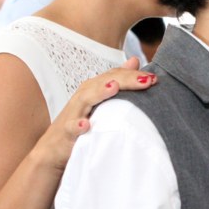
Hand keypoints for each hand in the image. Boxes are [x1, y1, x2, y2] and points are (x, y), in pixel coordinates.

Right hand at [34, 57, 155, 171]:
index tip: (155, 78)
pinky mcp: (66, 132)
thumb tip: (134, 60)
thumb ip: (117, 80)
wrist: (54, 149)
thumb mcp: (101, 100)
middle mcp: (84, 96)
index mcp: (95, 88)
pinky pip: (71, 127)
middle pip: (105, 82)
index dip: (134, 75)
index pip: (116, 75)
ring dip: (100, 92)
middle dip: (126, 79)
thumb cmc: (81, 121)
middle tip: (147, 79)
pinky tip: (86, 124)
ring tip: (115, 87)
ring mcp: (74, 113)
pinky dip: (77, 125)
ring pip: (86, 98)